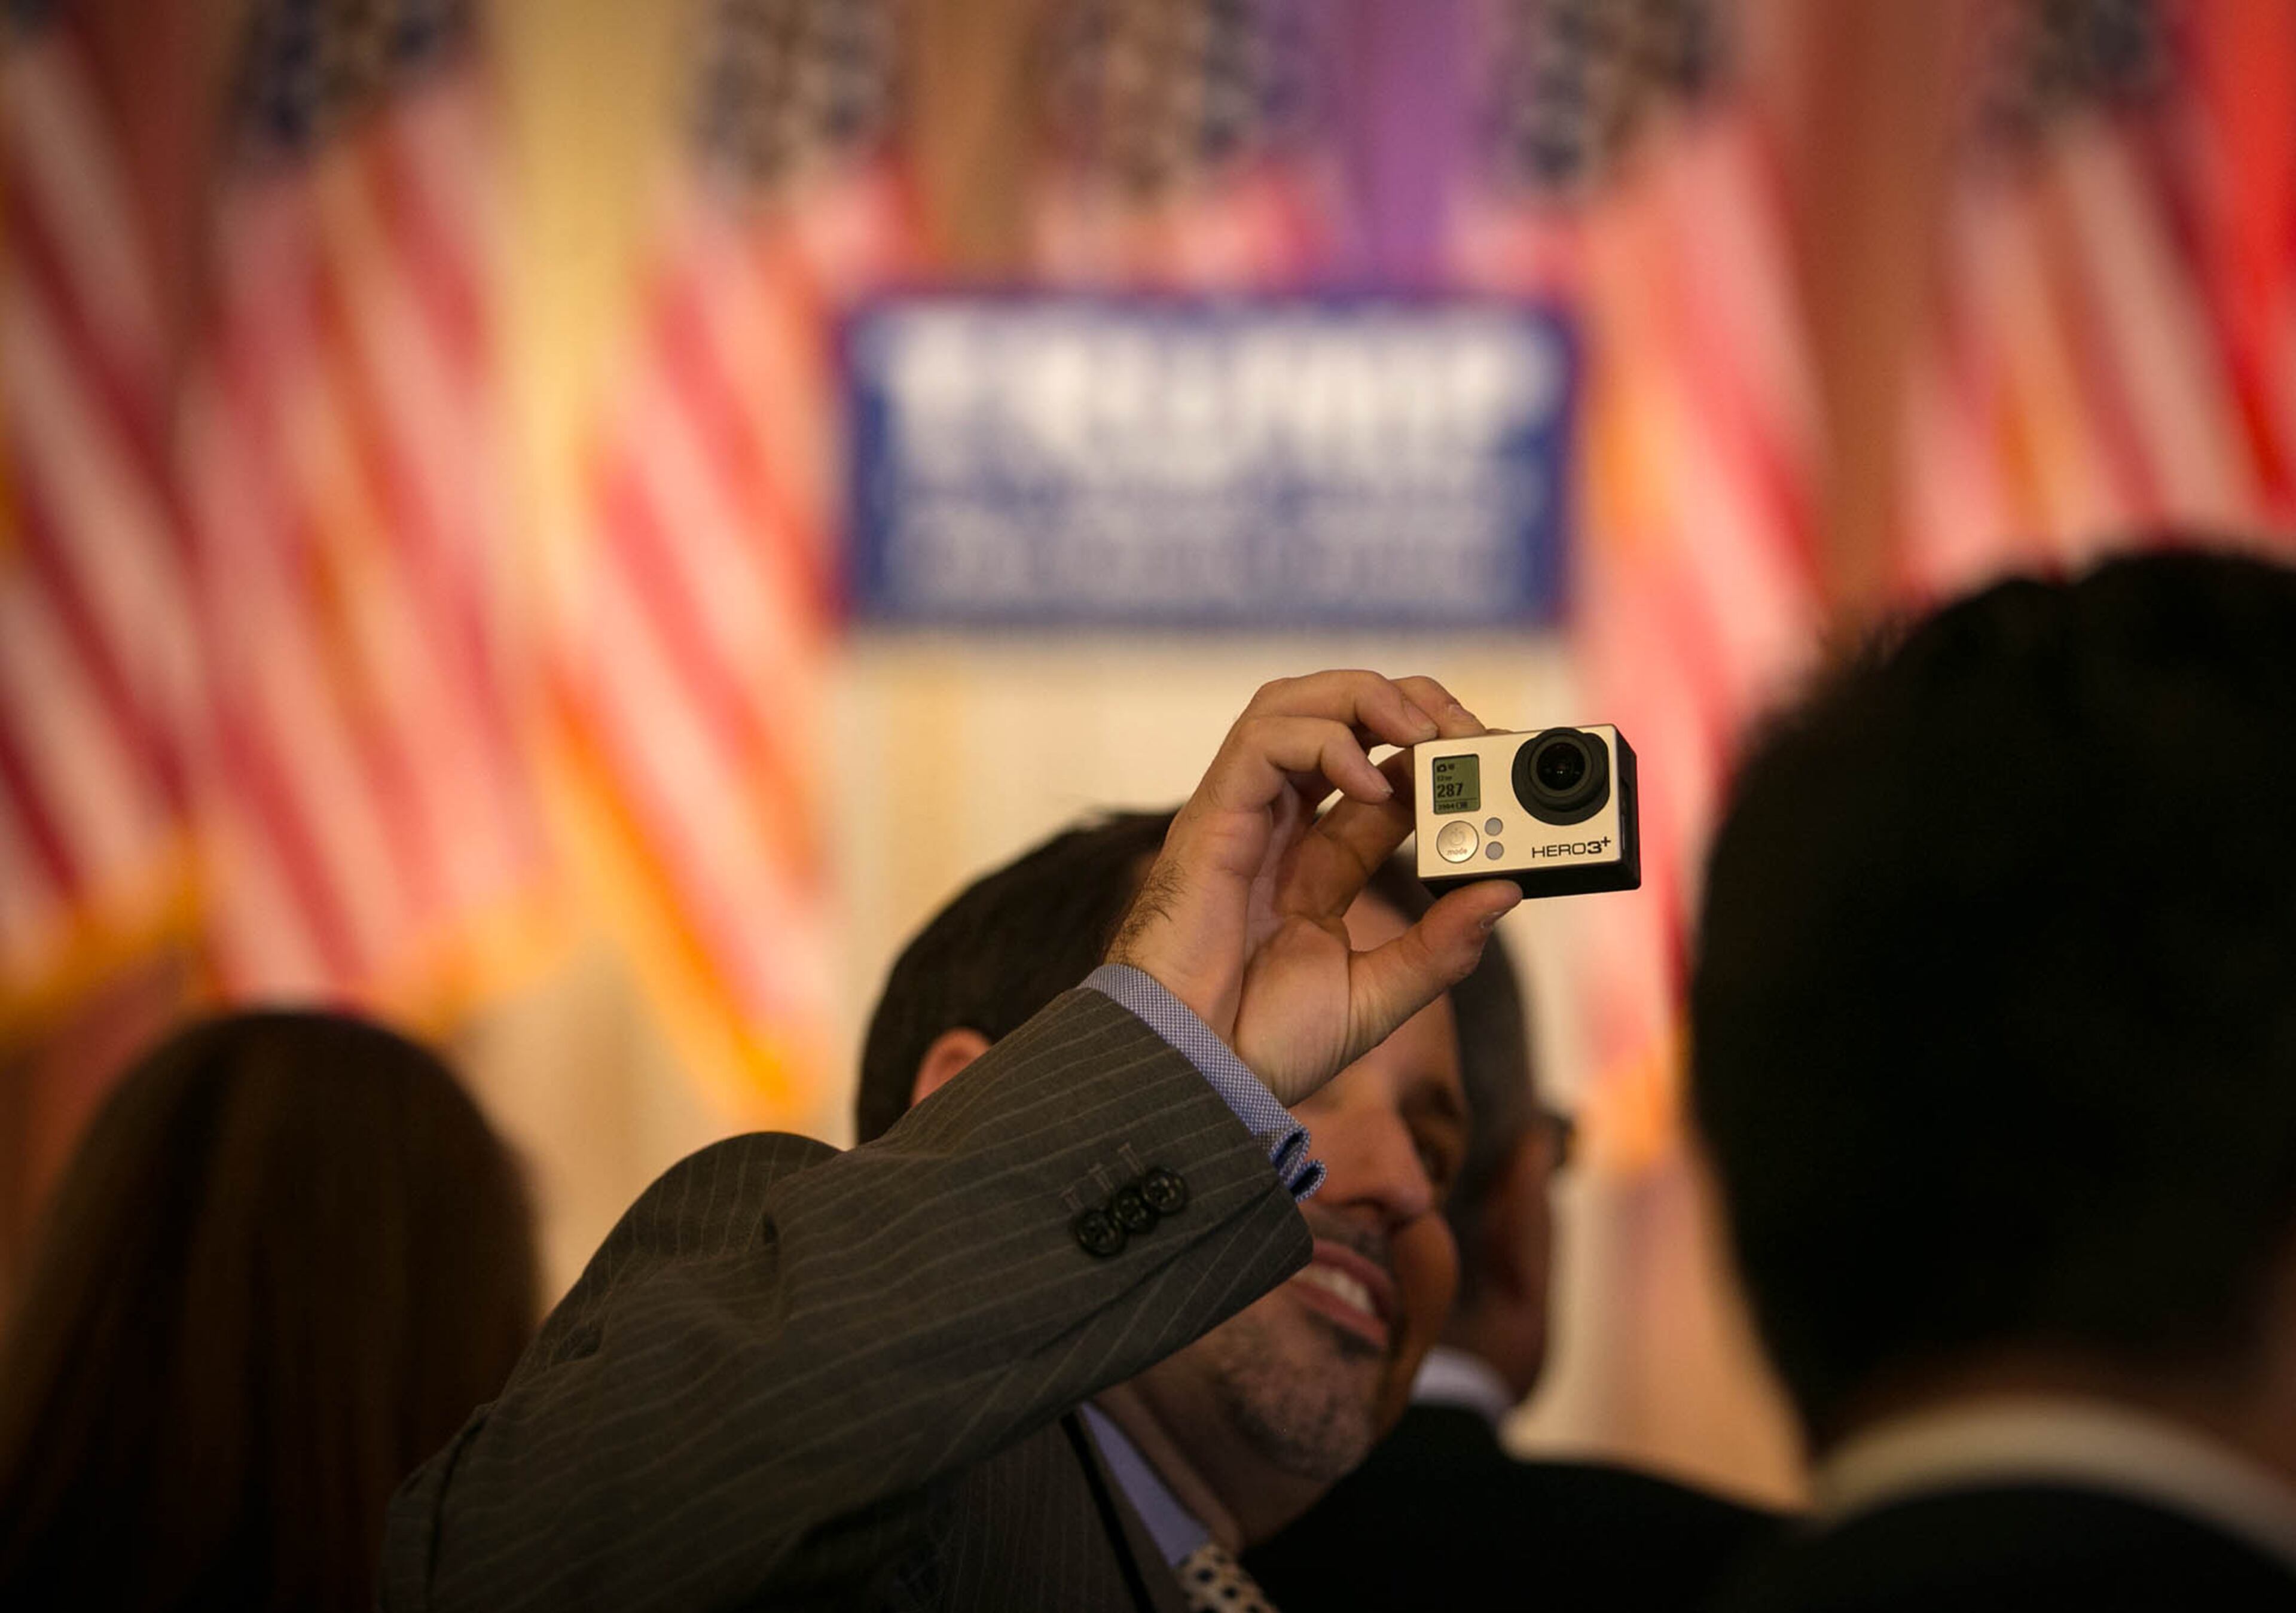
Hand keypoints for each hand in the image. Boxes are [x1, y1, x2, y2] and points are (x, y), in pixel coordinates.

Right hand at [1105, 672, 1522, 1103]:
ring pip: (1293, 705)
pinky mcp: (1213, 818)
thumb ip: (1440, 947)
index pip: (1381, 776)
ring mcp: (1244, 816)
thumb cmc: (1261, 1042)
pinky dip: (1325, 742)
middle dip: (1407, 704)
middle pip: (1337, 717)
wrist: (1194, 1073)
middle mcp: (1280, 827)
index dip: (1436, 757)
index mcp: (1315, 866)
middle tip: (1467, 730)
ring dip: (1367, 699)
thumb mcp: (1376, 997)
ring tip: (1426, 730)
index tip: (1491, 768)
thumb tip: (1504, 891)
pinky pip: (1262, 742)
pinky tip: (1372, 780)